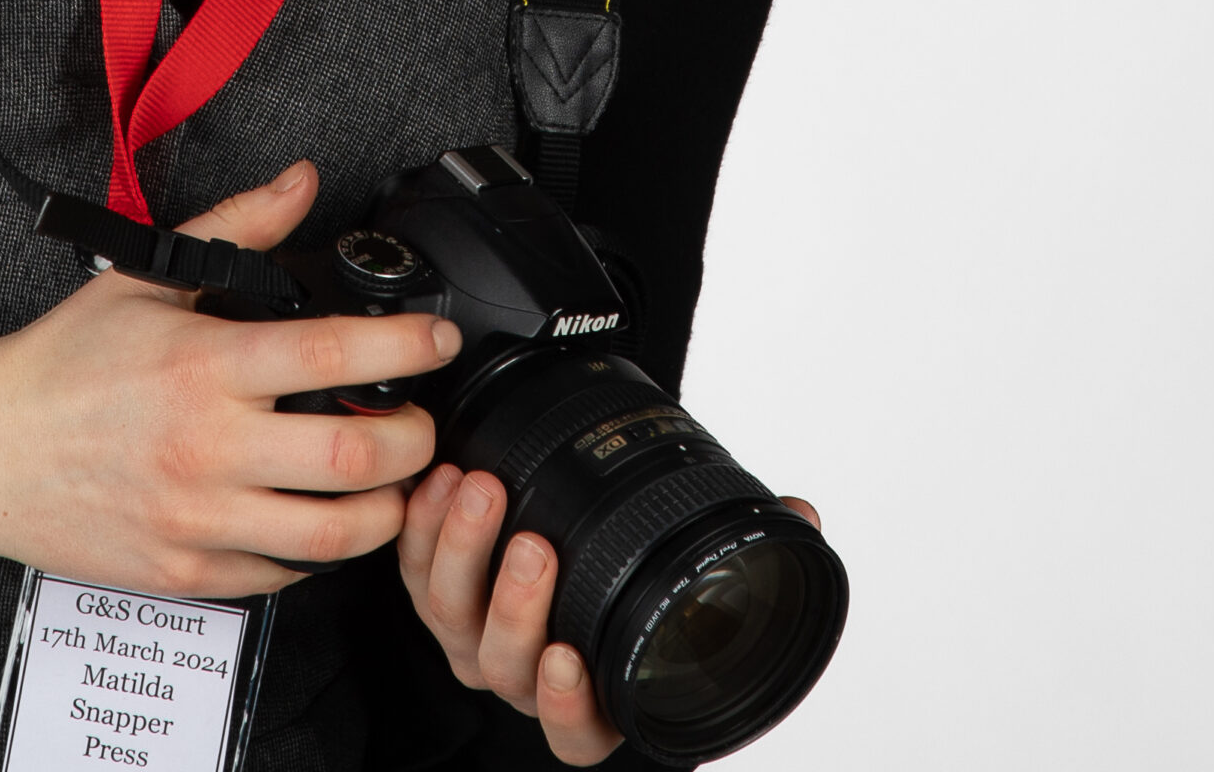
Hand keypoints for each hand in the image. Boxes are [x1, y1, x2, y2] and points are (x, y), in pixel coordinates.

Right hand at [0, 160, 459, 595]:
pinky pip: (286, 574)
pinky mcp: (190, 574)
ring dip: (387, 508)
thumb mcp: (146, 278)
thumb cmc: (64, 362)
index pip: (332, 355)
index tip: (437, 340)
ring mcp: (199, 521)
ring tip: (391, 480)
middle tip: (421, 421)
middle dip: (415, 440)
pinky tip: (322, 514)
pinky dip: (322, 548)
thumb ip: (236, 229)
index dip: (404, 348)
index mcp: (202, 366)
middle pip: (356, 457)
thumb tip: (303, 183)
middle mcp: (207, 448)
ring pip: (336, 534)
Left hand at [399, 473, 824, 765]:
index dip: (566, 704)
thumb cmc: (622, 567)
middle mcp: (524, 675)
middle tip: (534, 543)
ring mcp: (473, 635)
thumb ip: (739, 543)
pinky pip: (411, 566)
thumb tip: (802, 511)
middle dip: (516, 602)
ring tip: (484, 492)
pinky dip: (422, 523)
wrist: (546, 528)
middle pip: (505, 663)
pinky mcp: (429, 587)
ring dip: (463, 550)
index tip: (569, 657)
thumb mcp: (683, 564)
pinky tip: (442, 480)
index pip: (575, 733)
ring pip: (451, 613)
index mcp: (587, 695)